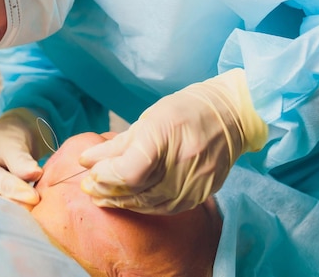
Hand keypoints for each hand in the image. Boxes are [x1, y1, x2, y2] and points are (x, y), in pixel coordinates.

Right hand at [0, 108, 42, 209]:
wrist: (7, 140)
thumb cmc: (11, 139)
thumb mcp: (17, 143)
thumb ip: (22, 160)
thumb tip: (34, 173)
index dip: (16, 190)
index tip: (34, 197)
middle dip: (15, 205)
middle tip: (35, 208)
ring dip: (13, 211)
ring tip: (31, 212)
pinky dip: (10, 212)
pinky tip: (23, 214)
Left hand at [79, 68, 267, 214]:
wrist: (231, 116)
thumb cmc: (185, 110)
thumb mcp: (147, 119)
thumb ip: (116, 144)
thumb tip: (87, 160)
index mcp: (165, 136)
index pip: (128, 171)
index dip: (105, 177)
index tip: (90, 173)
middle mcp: (181, 163)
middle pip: (135, 190)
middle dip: (106, 191)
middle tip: (88, 187)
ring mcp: (193, 183)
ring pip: (147, 204)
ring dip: (120, 202)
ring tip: (102, 196)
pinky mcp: (199, 195)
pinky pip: (163, 209)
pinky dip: (141, 206)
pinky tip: (128, 200)